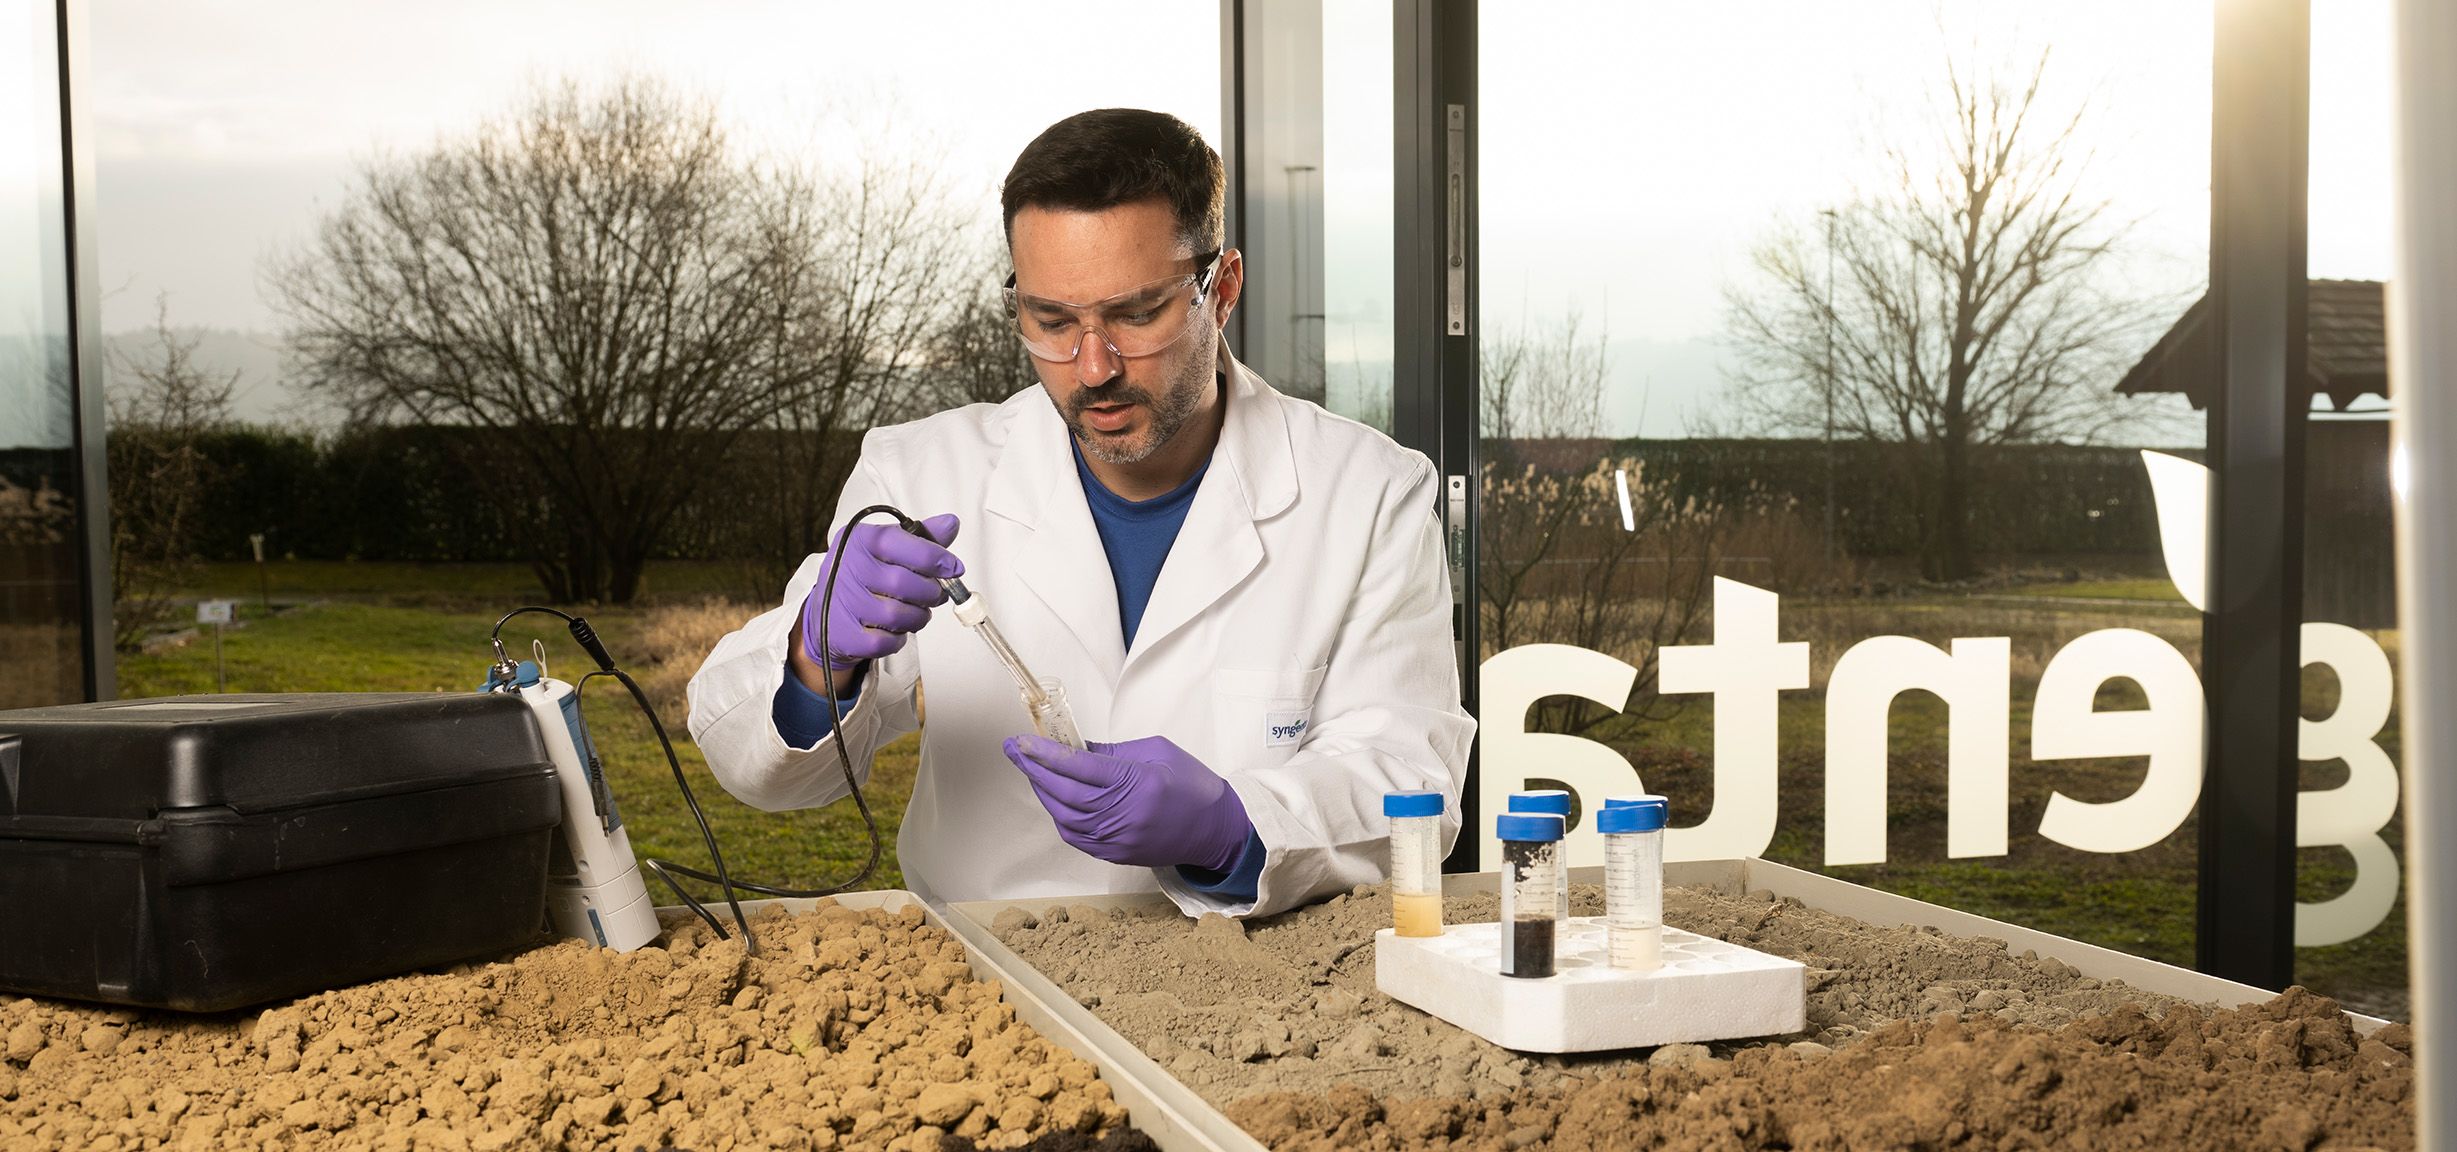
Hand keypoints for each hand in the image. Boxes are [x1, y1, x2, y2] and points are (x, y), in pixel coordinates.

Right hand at [798, 514, 962, 672]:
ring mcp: (842, 601)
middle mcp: (847, 567)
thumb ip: (922, 538)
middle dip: (930, 592)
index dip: (936, 557)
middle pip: (903, 583)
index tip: (954, 568)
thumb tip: (951, 523)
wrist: (829, 611)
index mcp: (860, 540)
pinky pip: (884, 642)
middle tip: (935, 594)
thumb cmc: (867, 575)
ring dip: (917, 617)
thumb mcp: (890, 549)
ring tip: (916, 612)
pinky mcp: (843, 634)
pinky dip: (898, 639)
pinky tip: (895, 629)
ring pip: (896, 616)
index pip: (902, 543)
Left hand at [1001, 735, 1251, 871]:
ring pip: (1064, 817)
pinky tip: (1053, 799)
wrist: (1216, 830)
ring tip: (1031, 771)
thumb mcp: (1157, 751)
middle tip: (1013, 751)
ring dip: (1043, 793)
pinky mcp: (1116, 855)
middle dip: (1034, 770)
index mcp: (1137, 782)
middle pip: (1065, 792)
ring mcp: (1118, 839)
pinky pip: (1075, 836)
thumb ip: (1113, 751)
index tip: (1021, 741)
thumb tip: (1075, 748)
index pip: (1080, 767)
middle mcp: (1124, 814)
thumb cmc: (1191, 784)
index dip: (1046, 753)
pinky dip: (1058, 816)